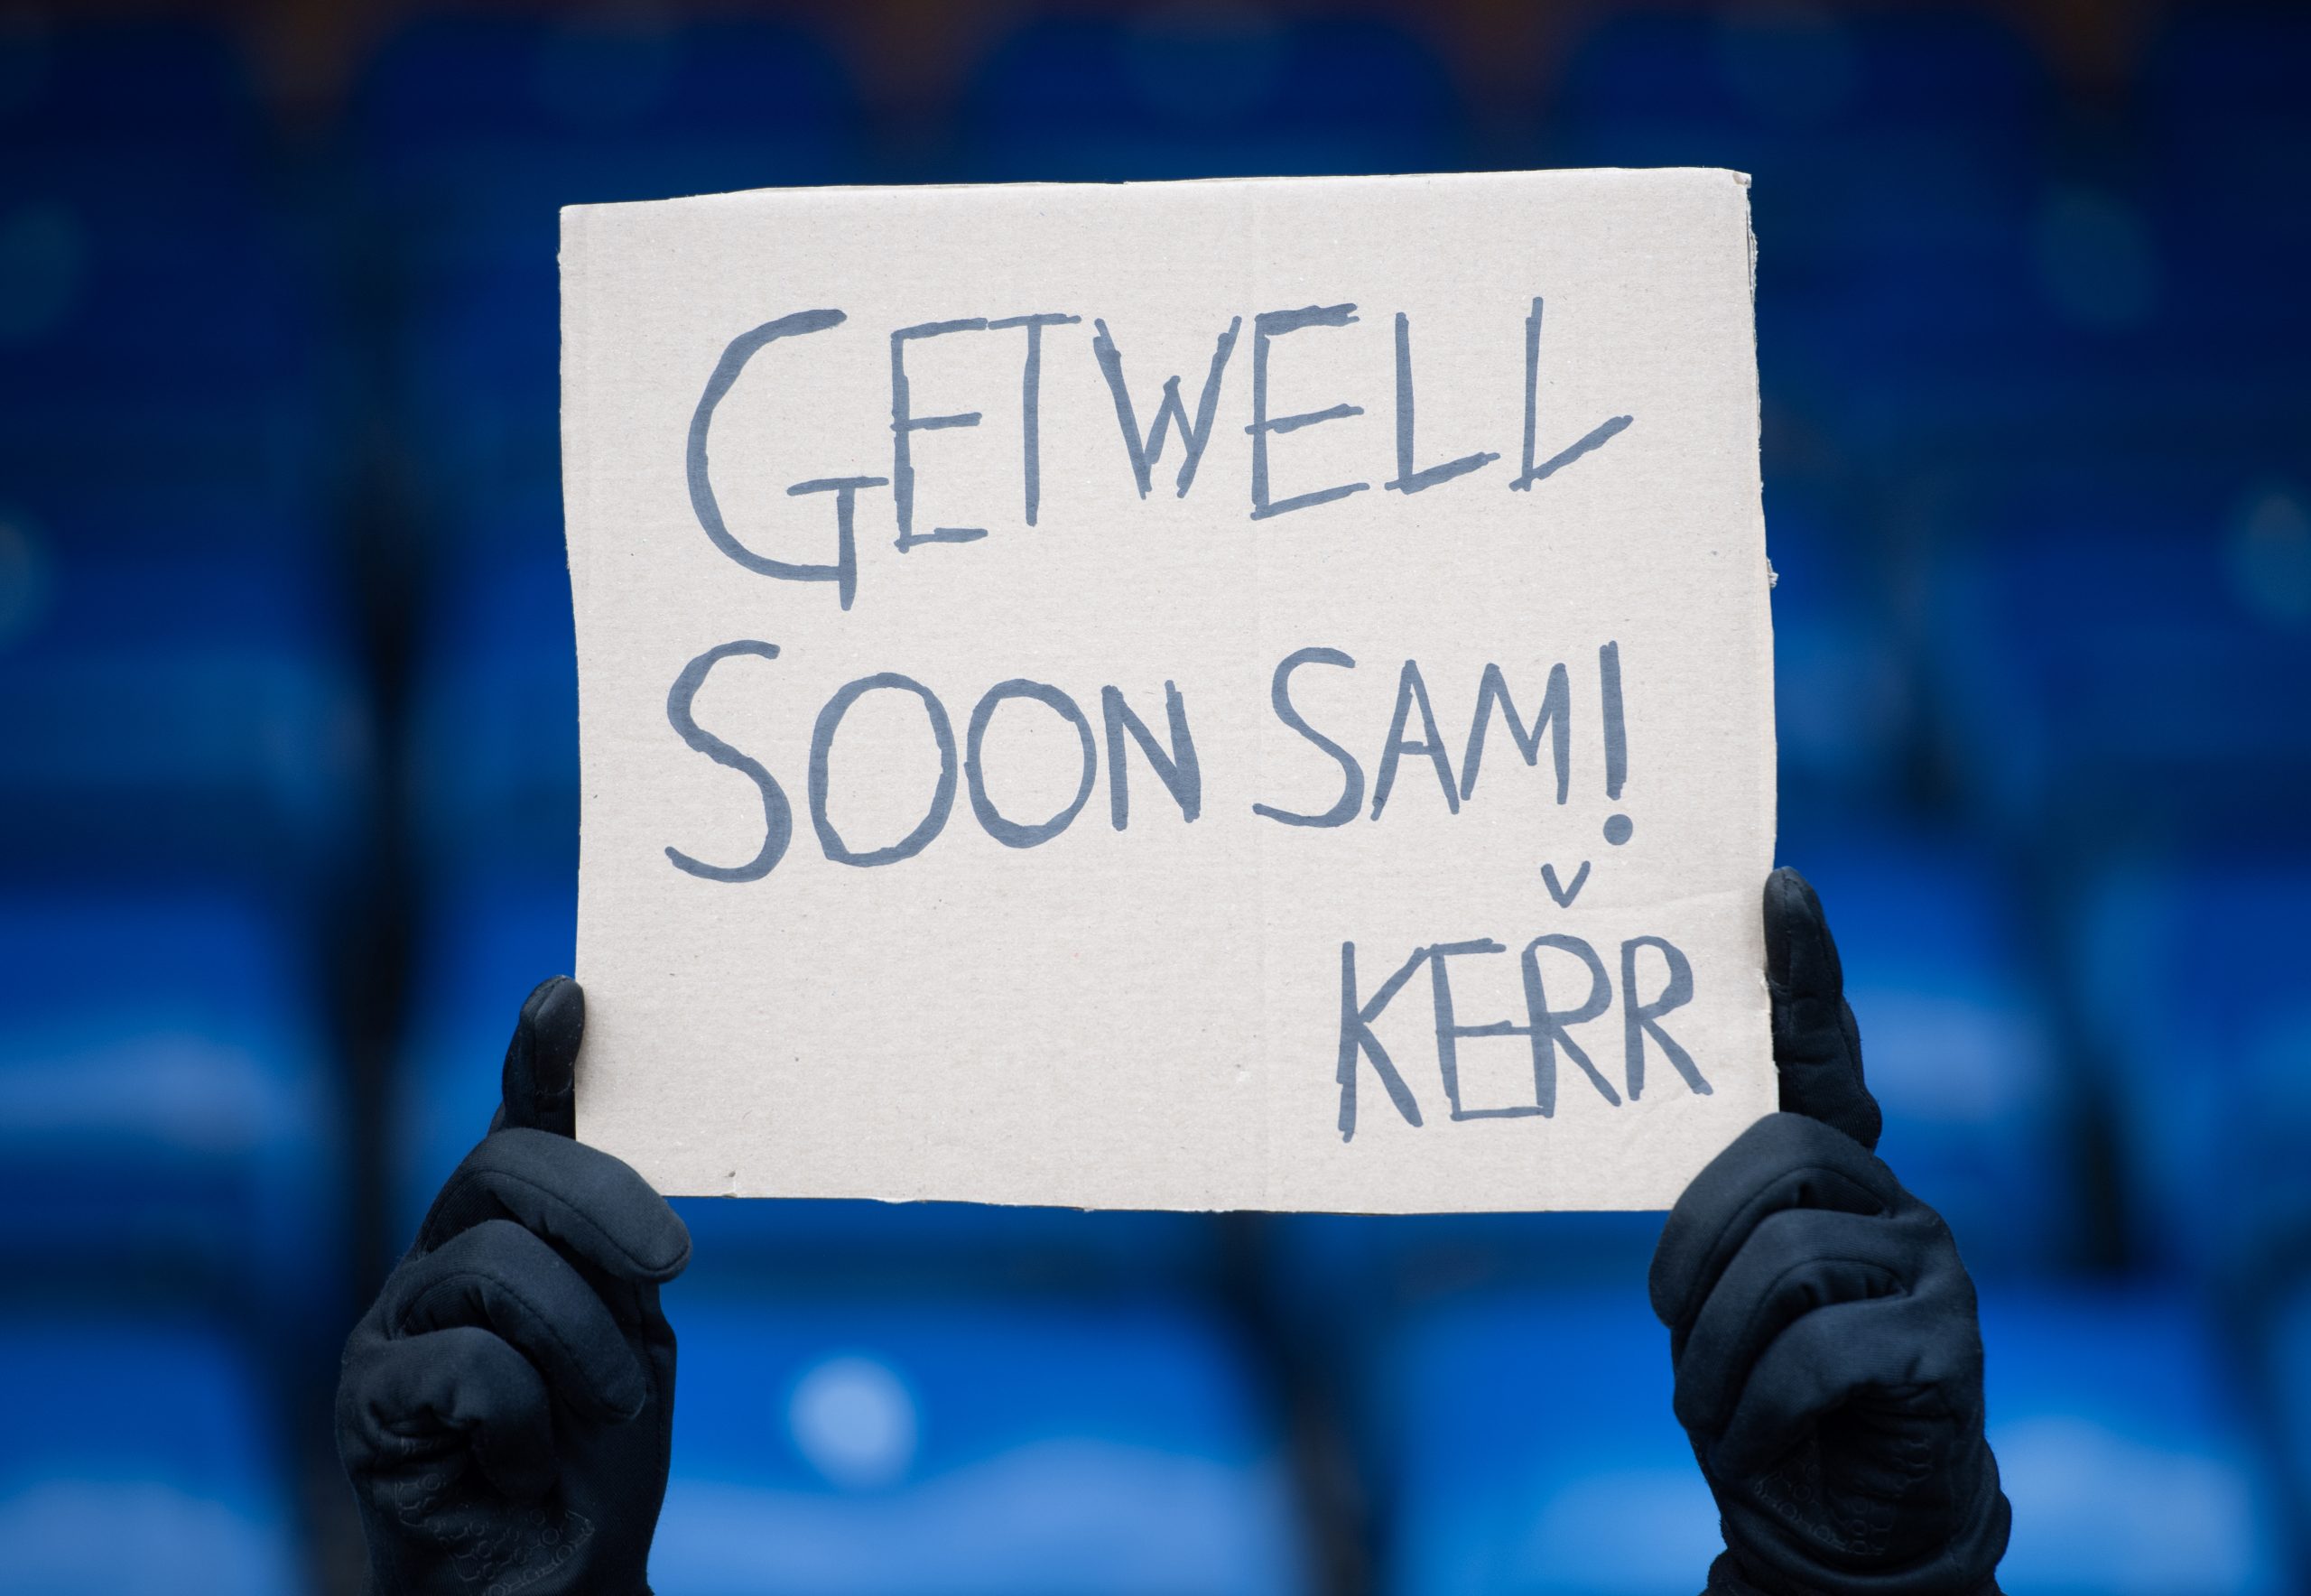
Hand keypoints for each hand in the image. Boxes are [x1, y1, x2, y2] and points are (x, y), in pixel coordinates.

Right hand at [336, 977, 689, 1595]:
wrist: (558, 1575)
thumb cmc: (595, 1450)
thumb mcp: (632, 1329)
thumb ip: (620, 1246)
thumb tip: (628, 1163)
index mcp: (511, 1227)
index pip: (521, 1121)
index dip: (538, 1055)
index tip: (569, 993)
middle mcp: (441, 1253)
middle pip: (505, 1163)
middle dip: (602, 1203)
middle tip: (672, 1266)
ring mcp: (393, 1321)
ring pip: (497, 1266)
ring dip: (586, 1347)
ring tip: (602, 1415)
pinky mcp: (366, 1398)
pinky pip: (469, 1366)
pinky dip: (524, 1421)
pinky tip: (515, 1462)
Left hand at [1651, 869, 2009, 1595]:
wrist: (1830, 1524)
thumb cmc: (1751, 1388)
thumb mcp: (1714, 1289)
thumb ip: (1707, 1204)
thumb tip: (1613, 1101)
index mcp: (1827, 1170)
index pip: (1814, 1054)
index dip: (1799, 971)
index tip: (1776, 881)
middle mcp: (1891, 1196)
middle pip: (1776, 1155)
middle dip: (1696, 1246)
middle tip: (1672, 1325)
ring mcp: (1933, 1264)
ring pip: (1789, 1256)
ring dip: (1717, 1351)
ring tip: (1714, 1409)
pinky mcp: (1949, 1345)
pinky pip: (1821, 1348)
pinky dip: (1758, 1408)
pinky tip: (1753, 1440)